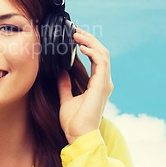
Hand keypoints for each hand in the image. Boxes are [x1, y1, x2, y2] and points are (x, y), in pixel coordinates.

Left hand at [57, 28, 113, 143]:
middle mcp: (103, 82)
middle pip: (101, 53)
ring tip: (77, 34)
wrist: (78, 136)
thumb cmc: (74, 122)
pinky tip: (82, 46)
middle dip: (89, 39)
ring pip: (103, 54)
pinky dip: (93, 51)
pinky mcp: (101, 86)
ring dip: (90, 41)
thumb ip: (65, 85)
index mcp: (97, 84)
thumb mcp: (66, 99)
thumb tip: (61, 72)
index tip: (75, 36)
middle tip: (75, 30)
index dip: (88, 45)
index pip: (96, 58)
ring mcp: (104, 84)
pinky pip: (101, 62)